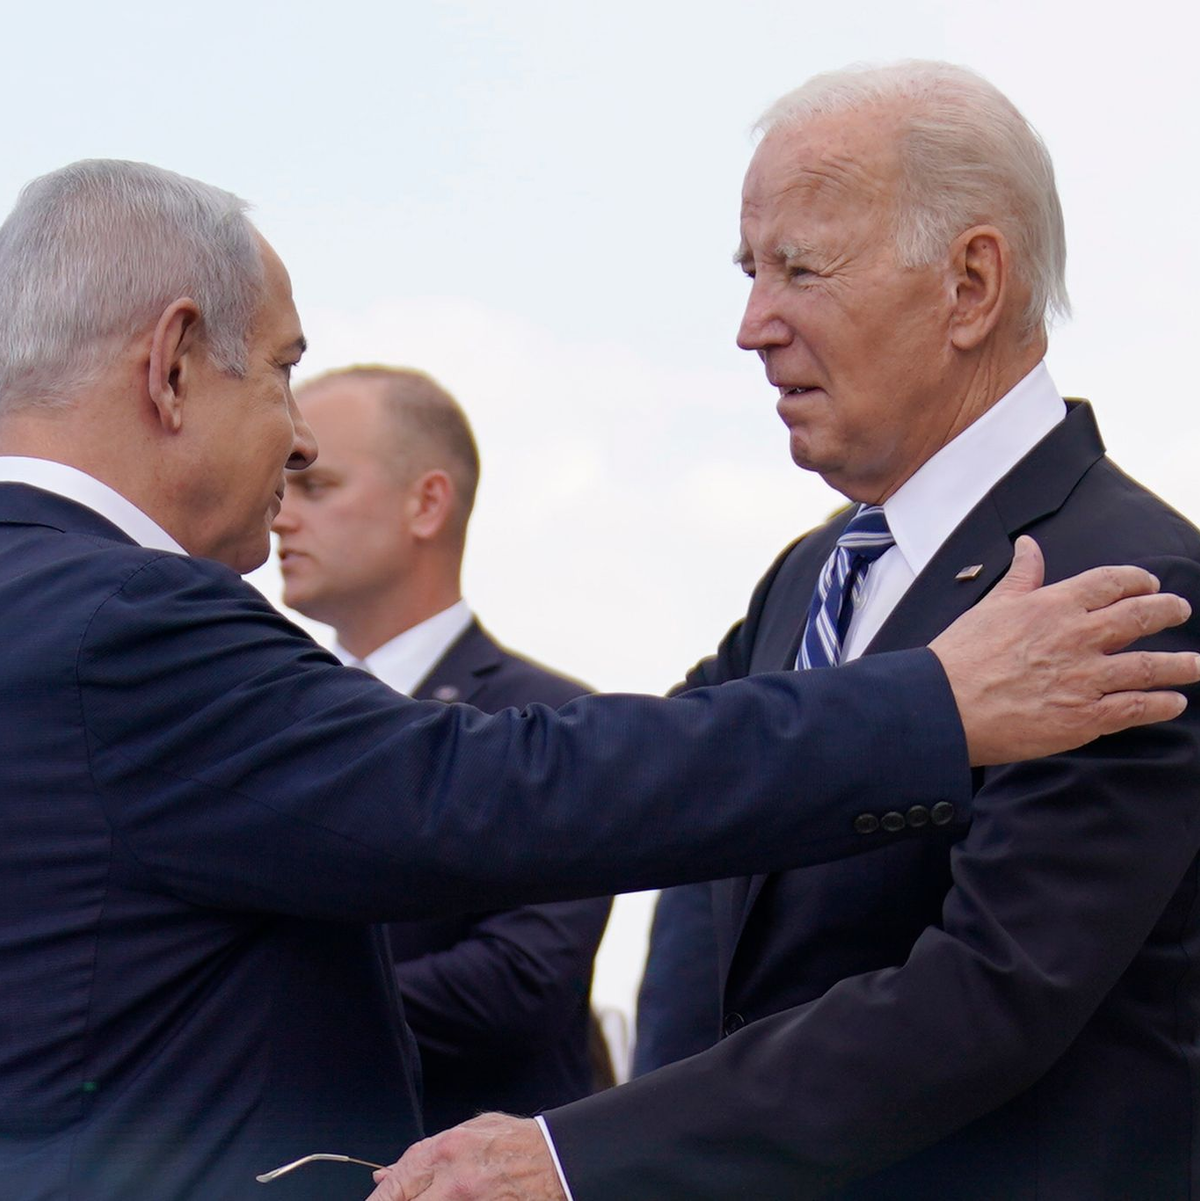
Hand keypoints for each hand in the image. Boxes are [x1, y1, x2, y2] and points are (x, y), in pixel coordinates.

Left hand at [366, 1114, 565, 1200]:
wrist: (558, 1160)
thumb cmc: (515, 1143)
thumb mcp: (470, 1133)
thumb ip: (428, 1153)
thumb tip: (386, 1175)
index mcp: (446, 1150)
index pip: (395, 1184)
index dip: (381, 1198)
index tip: (376, 1200)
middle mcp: (453, 1180)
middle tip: (394, 1200)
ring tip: (431, 1196)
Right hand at [930, 536, 1199, 764]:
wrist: (945, 705)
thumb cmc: (961, 656)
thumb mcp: (991, 606)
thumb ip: (1020, 576)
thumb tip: (1028, 545)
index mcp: (1054, 605)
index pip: (1110, 583)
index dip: (1135, 580)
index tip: (1147, 583)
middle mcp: (1077, 637)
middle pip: (1140, 617)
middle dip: (1167, 611)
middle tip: (1179, 610)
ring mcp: (1085, 678)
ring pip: (1150, 667)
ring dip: (1181, 665)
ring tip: (1198, 665)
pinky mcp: (1085, 716)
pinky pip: (1135, 708)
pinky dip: (1160, 705)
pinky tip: (1173, 703)